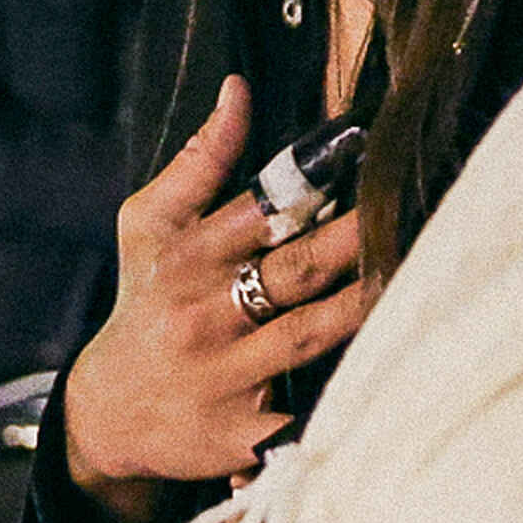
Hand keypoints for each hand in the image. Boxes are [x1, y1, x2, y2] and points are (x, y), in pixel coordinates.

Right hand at [63, 76, 368, 522]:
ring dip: (363, 307)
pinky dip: (338, 408)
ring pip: (307, 335)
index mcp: (189, 258)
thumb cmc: (144, 300)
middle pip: (294, 269)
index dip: (316, 183)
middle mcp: (204, 314)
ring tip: (417, 276)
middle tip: (412, 209)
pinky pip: (297, 421)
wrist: (105, 411)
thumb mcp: (149, 225)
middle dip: (356, 239)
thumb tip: (238, 88)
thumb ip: (199, 160)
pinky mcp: (238, 434)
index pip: (258, 211)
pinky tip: (387, 385)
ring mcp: (223, 377)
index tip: (370, 153)